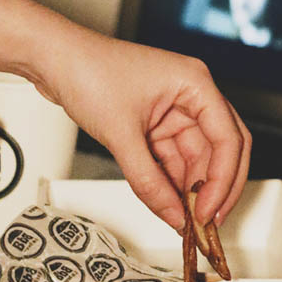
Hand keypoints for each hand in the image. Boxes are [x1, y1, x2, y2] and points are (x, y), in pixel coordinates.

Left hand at [40, 31, 251, 229]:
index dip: (222, 180)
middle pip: (221, 149)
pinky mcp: (156, 121)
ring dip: (192, 188)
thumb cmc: (87, 71)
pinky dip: (172, 181)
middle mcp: (191, 94)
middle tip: (207, 222)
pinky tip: (170, 203)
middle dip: (216, 187)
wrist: (54, 59)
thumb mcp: (120, 134)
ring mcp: (174, 109)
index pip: (228, 138)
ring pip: (197, 157)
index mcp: (195, 83)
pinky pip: (174, 157)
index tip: (208, 212)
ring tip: (185, 219)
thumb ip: (149, 181)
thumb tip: (172, 214)